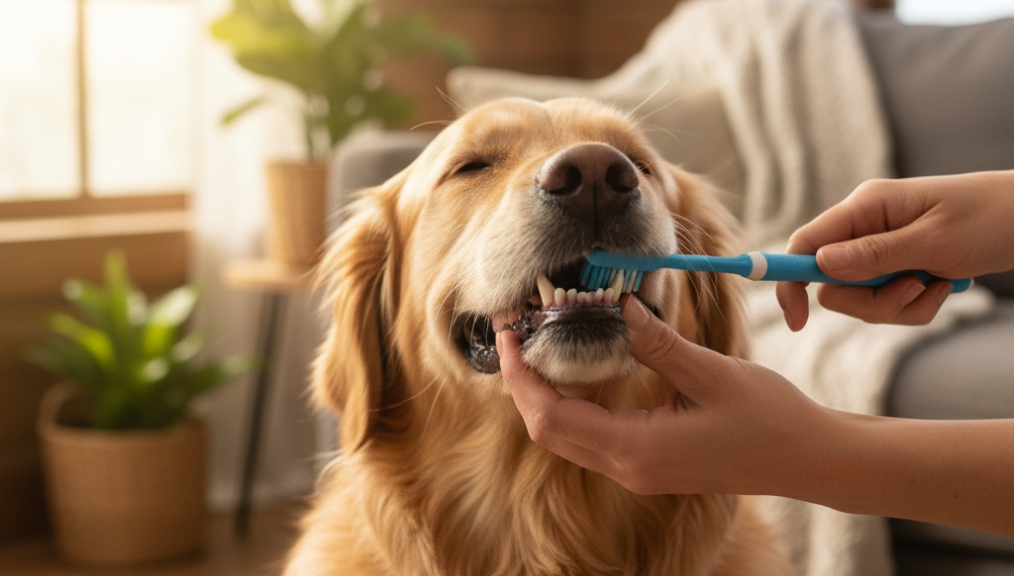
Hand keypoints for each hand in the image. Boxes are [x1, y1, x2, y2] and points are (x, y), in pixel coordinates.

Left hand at [499, 296, 1013, 536]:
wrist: (809, 460)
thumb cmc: (771, 418)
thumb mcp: (711, 372)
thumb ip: (657, 342)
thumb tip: (620, 306)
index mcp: (638, 449)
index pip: (551, 417)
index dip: (520, 376)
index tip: (508, 334)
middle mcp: (629, 468)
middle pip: (549, 431)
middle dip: (522, 383)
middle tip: (513, 334)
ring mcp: (639, 471)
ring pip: (567, 437)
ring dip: (543, 394)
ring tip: (535, 347)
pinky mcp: (650, 465)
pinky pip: (591, 438)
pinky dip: (570, 405)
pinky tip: (573, 372)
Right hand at [778, 171, 1013, 329]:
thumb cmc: (994, 218)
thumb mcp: (935, 241)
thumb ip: (875, 256)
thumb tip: (821, 265)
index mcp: (867, 206)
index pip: (805, 244)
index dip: (790, 281)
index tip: (795, 320)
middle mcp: (866, 226)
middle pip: (832, 283)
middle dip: (870, 302)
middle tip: (912, 292)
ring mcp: (882, 247)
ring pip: (860, 298)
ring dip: (898, 305)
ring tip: (938, 286)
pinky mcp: (899, 266)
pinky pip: (887, 301)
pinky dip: (916, 305)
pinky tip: (945, 286)